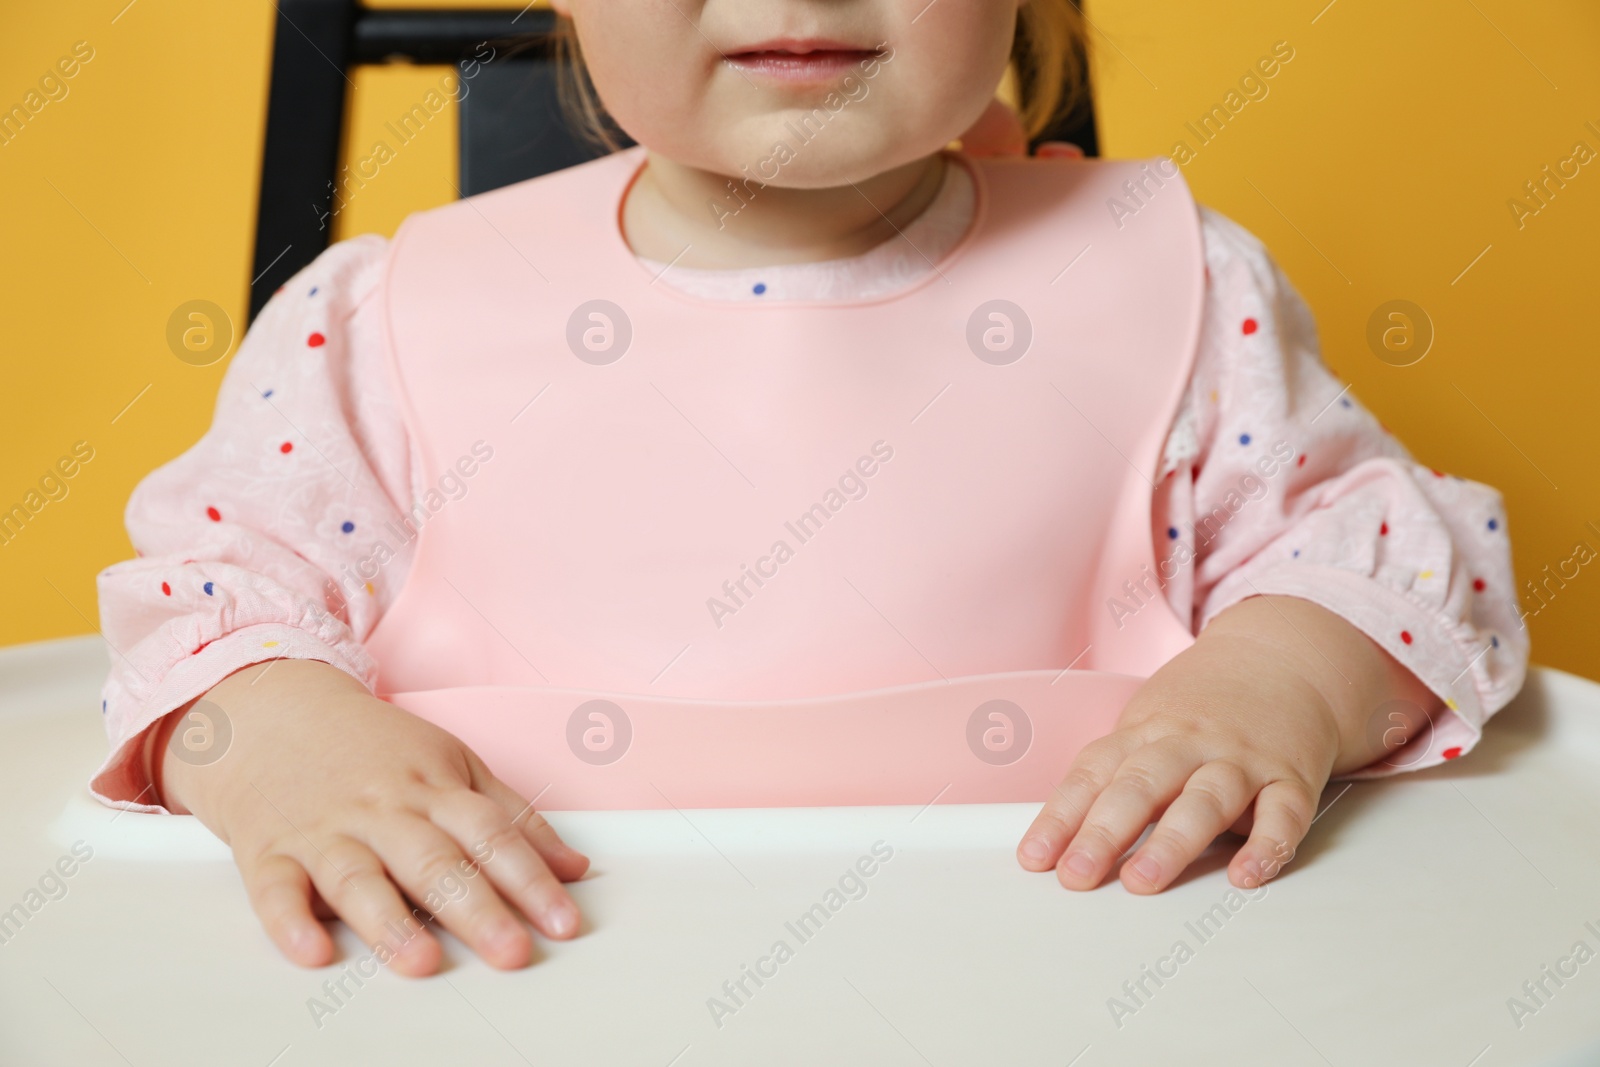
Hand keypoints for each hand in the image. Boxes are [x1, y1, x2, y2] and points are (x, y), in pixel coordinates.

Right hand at [155, 659, 588, 975]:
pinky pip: (276, 890)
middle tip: (512, 952)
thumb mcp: (453, 765)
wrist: (273, 712)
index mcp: (435, 788)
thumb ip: (515, 819)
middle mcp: (384, 810)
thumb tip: (574, 869)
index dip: (531, 880)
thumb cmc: (374, 749)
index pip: (493, 835)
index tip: (563, 923)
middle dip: (476, 909)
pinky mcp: (270, 852)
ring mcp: (326, 831)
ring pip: (359, 879)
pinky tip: (314, 951)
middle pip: (435, 861)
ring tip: (423, 961)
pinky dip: (290, 923)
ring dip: (391, 922)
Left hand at [1016, 595, 1433, 892]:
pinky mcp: (1291, 777)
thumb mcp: (1148, 725)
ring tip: (1141, 881)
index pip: (1094, 774)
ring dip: (1172, 841)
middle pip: (1141, 786)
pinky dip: (1268, 845)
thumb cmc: (1202, 708)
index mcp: (1145, 732)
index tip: (1034, 859)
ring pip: (1205, 799)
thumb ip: (1114, 775)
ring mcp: (1242, 759)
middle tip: (1076, 875)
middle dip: (1104, 832)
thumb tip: (1061, 837)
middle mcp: (1189, 743)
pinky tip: (1246, 876)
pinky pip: (1283, 813)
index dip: (1060, 817)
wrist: (1283, 657)